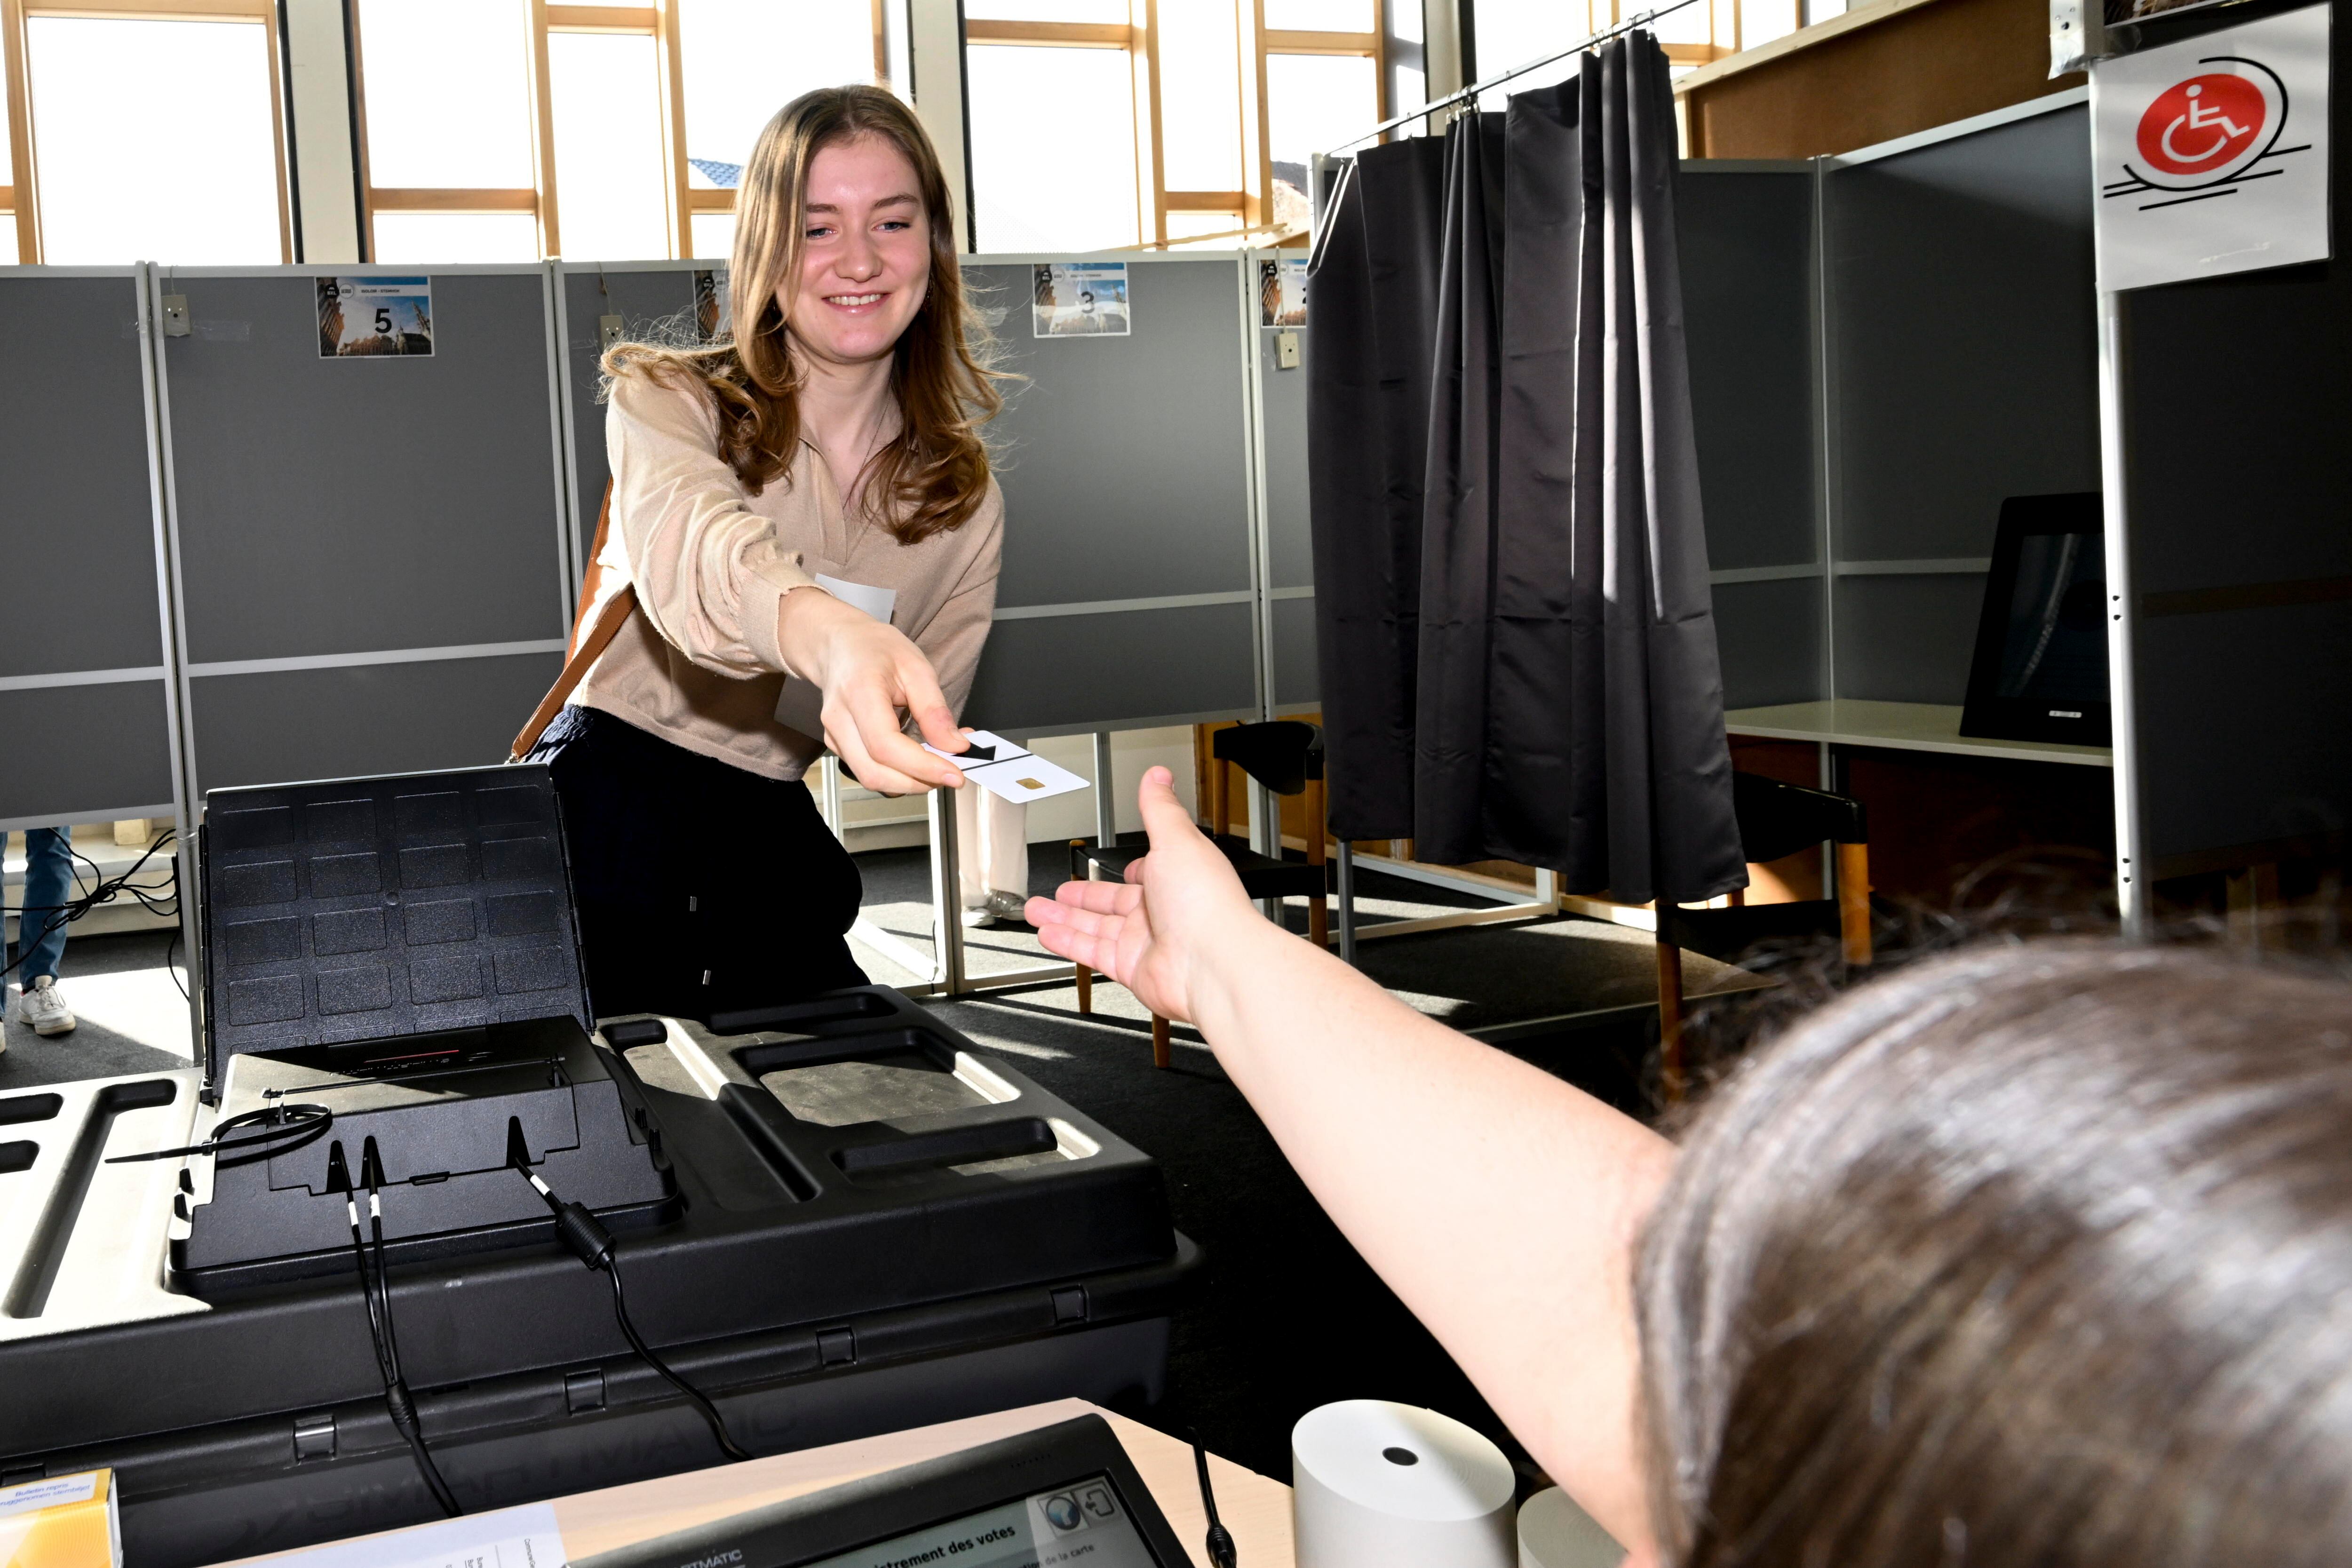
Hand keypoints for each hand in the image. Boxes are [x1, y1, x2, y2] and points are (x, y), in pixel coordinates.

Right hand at [777, 586, 965, 794]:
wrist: (839, 643)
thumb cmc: (875, 649)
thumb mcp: (916, 667)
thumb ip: (934, 709)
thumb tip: (954, 745)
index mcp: (859, 692)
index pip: (886, 746)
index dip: (922, 767)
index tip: (954, 773)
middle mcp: (839, 719)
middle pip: (874, 772)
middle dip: (918, 781)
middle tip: (951, 772)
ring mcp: (834, 734)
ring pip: (870, 777)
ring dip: (909, 781)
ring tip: (937, 764)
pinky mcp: (838, 745)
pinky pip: (868, 769)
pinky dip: (897, 773)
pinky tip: (917, 758)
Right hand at [1026, 766, 1258, 1024]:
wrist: (1213, 963)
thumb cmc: (1207, 903)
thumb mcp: (1176, 838)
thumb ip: (1159, 808)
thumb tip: (1158, 776)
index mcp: (1176, 877)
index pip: (1147, 873)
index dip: (1131, 870)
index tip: (1118, 867)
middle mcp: (1163, 911)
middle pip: (1113, 902)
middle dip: (1083, 896)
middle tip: (1059, 891)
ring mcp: (1147, 942)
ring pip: (1096, 927)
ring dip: (1064, 918)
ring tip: (1037, 910)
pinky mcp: (1133, 968)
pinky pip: (1093, 952)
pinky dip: (1068, 943)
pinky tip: (1048, 934)